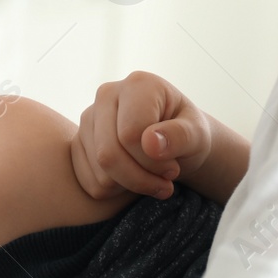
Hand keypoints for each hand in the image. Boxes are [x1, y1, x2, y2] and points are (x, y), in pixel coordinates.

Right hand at [71, 71, 213, 199]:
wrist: (172, 141)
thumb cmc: (187, 134)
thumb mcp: (198, 135)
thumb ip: (181, 136)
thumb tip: (150, 143)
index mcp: (138, 85)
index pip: (130, 134)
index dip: (153, 162)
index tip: (173, 169)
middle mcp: (106, 95)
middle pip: (108, 154)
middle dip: (141, 179)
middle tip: (165, 182)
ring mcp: (88, 119)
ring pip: (100, 172)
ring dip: (130, 187)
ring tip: (152, 180)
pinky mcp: (79, 142)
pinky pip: (91, 182)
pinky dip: (115, 192)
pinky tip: (132, 180)